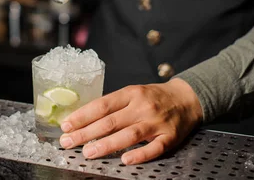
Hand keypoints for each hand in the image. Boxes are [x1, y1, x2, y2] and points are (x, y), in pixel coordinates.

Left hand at [59, 78, 202, 164]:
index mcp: (131, 94)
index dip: (83, 116)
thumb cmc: (153, 97)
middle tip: (68, 142)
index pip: (102, 105)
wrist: (187, 98)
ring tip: (88, 152)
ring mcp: (156, 123)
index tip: (66, 125)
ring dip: (107, 144)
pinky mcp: (170, 137)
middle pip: (111, 121)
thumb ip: (113, 105)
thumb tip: (84, 119)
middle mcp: (142, 107)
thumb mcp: (133, 93)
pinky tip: (125, 160)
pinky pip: (154, 148)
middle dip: (86, 133)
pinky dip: (140, 155)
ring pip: (129, 135)